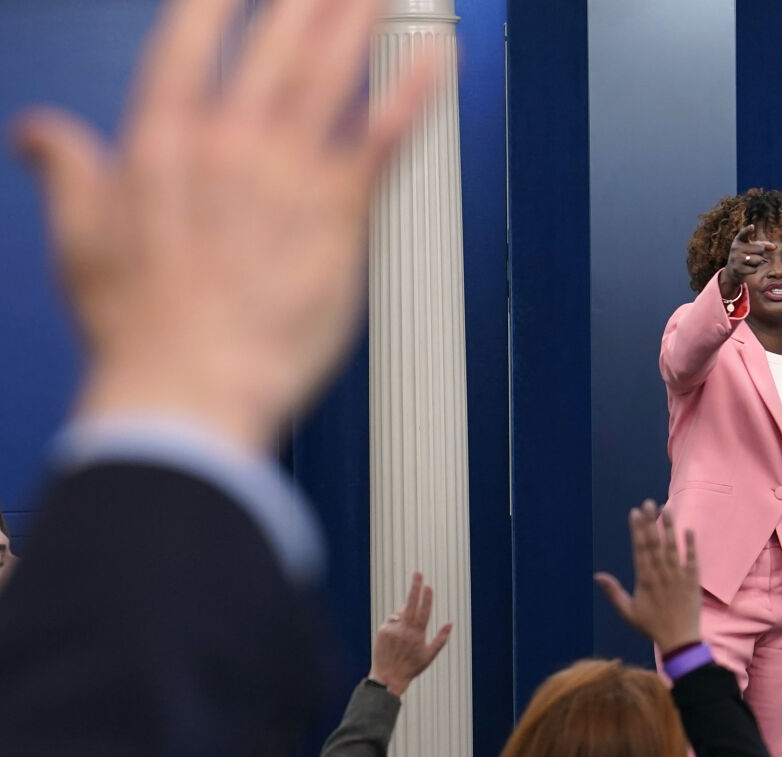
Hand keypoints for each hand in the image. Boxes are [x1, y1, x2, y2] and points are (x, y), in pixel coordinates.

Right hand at [14, 0, 437, 454]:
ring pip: (332, 74)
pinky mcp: (339, 216)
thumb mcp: (79, 242)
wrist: (190, 389)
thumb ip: (69, 173)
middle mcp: (227, 145)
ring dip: (359, 19)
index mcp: (161, 143)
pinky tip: (436, 58)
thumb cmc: (142, 333)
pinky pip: (383, 140)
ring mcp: (286, 175)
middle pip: (276, 43)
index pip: (190, 39)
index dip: (217, 1)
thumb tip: (41, 135)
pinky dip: (413, 94)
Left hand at [369, 573, 452, 697]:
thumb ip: (441, 638)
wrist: (389, 676)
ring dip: (405, 613)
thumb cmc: (412, 667)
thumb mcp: (430, 655)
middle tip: (418, 573)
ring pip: (400, 613)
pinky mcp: (382, 631)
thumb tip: (450, 624)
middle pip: (410, 603)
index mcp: (417, 634)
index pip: (423, 612)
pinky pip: (391, 621)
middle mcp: (404, 630)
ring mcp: (392, 629)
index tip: (428, 586)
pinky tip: (396, 637)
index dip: (427, 598)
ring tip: (405, 632)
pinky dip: (395, 623)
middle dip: (415, 587)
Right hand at [594, 502, 701, 651]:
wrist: (679, 640)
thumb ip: (614, 592)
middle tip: (648, 503)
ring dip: (669, 527)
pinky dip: (690, 545)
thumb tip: (597, 576)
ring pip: (672, 548)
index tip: (634, 512)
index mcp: (644, 580)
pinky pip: (692, 559)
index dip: (637, 530)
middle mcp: (661, 575)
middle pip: (654, 543)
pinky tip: (687, 529)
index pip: (639, 549)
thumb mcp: (628, 612)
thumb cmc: (652, 626)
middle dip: (650, 522)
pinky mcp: (692, 581)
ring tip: (665, 509)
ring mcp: (678, 577)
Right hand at [719, 224, 775, 299]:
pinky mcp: (737, 269)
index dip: (748, 230)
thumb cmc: (745, 255)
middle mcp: (736, 248)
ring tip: (749, 262)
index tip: (752, 227)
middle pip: (761, 249)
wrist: (732, 269)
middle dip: (761, 253)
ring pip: (759, 260)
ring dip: (758, 262)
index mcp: (739, 239)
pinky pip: (754, 269)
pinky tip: (747, 268)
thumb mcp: (752, 247)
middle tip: (752, 255)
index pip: (744, 233)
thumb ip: (763, 245)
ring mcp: (736, 258)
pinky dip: (754, 270)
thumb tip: (774, 247)